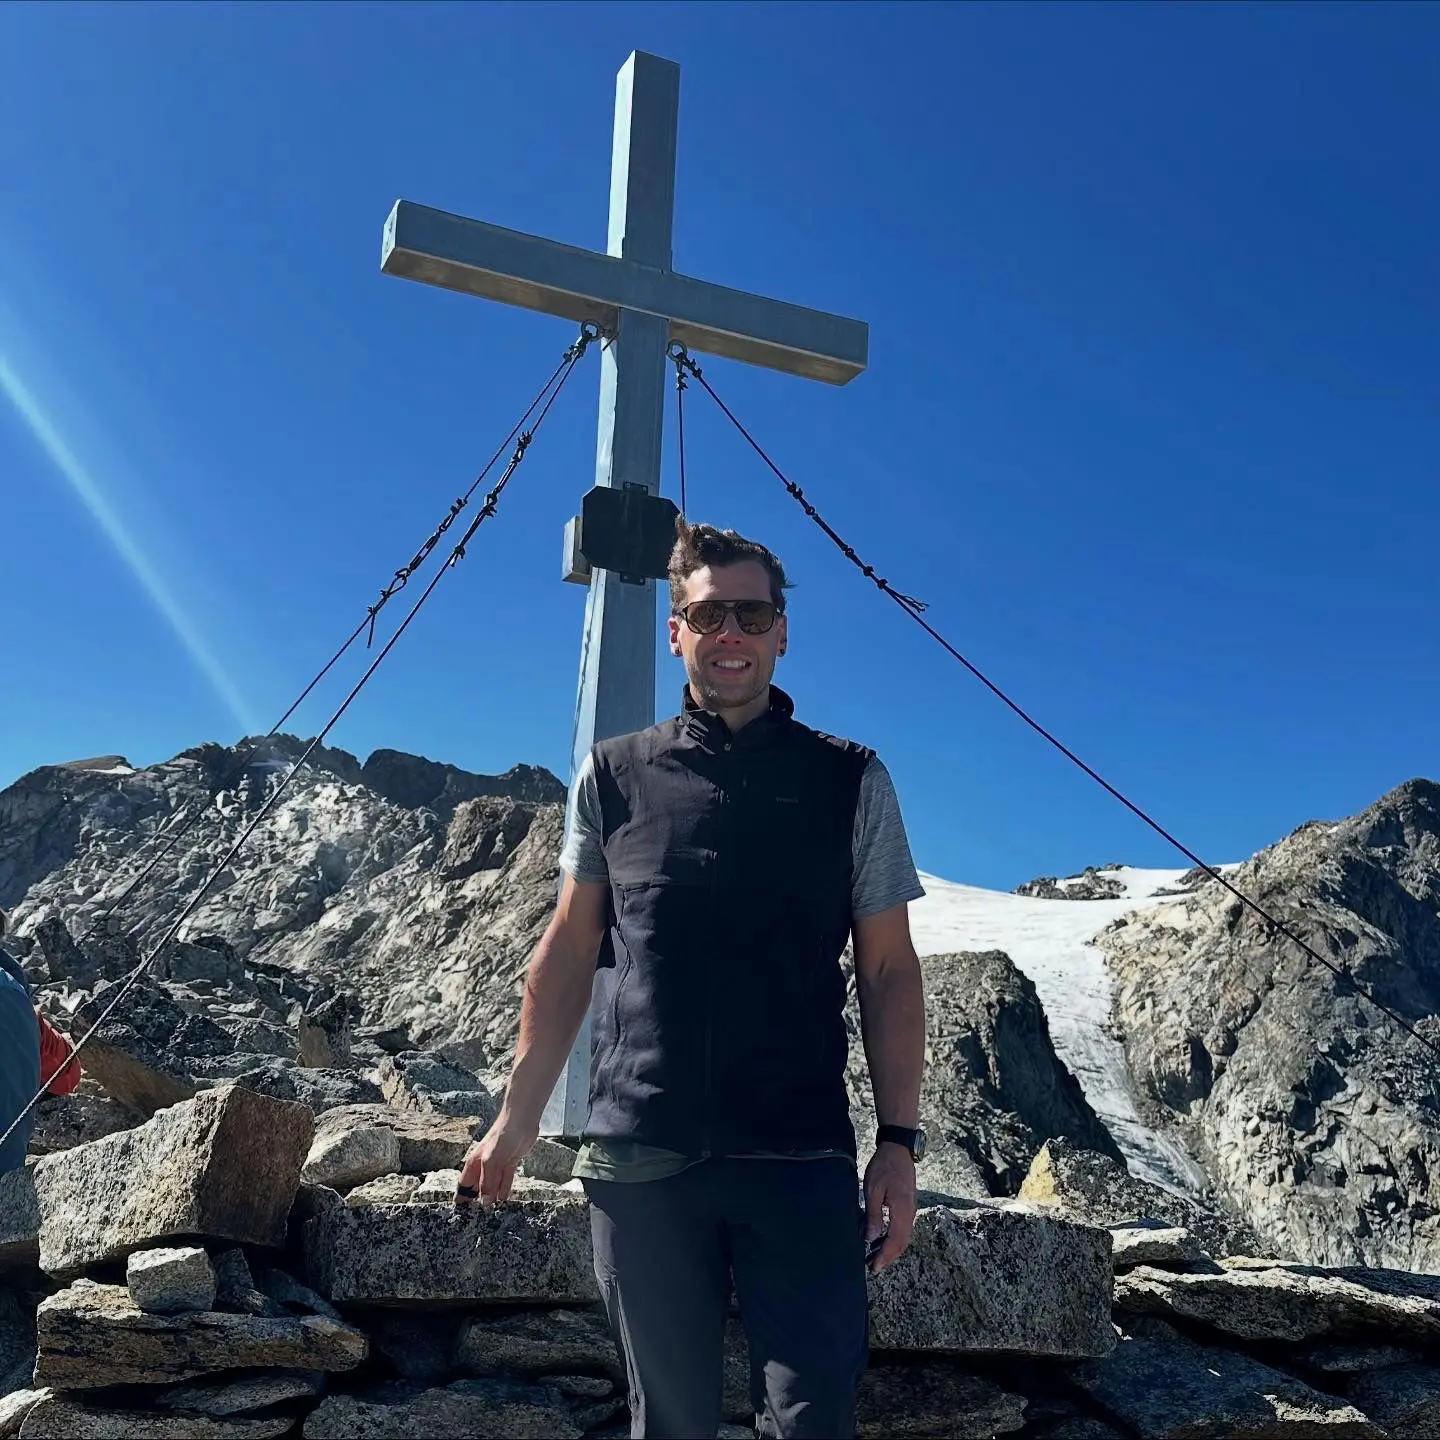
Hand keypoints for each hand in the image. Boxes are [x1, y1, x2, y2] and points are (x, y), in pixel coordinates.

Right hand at [455, 1109, 538, 1209]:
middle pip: (478, 1187)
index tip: (460, 1213)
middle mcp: (484, 1165)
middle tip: (478, 1219)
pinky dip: (504, 1190)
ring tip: (492, 1214)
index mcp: (474, 1163)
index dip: (462, 1197)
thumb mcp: (490, 1161)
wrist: (521, 1121)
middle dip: (477, 1201)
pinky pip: (505, 1180)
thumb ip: (487, 1182)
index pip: (464, 1185)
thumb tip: (484, 1202)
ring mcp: (497, 1164)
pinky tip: (504, 1201)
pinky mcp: (510, 1163)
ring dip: (492, 1197)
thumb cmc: (501, 1136)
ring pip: (492, 1185)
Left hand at [862, 1142, 916, 1273]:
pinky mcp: (908, 1204)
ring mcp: (911, 1209)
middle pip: (902, 1243)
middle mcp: (910, 1213)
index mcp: (902, 1211)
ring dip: (891, 1249)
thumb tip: (871, 1238)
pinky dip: (894, 1238)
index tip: (874, 1268)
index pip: (895, 1241)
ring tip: (877, 1256)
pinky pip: (903, 1227)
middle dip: (889, 1257)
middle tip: (874, 1267)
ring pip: (904, 1236)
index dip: (885, 1257)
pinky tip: (883, 1238)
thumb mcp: (873, 1190)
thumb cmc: (884, 1167)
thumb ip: (873, 1215)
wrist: (898, 1149)